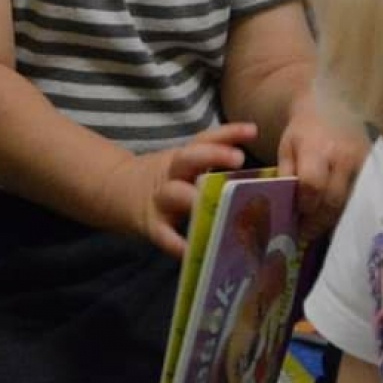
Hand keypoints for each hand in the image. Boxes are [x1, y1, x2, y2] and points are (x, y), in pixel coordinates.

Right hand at [111, 122, 257, 258]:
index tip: (253, 130)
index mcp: (183, 158)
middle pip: (189, 157)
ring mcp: (159, 199)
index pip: (205, 139)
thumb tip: (266, 179)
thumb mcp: (184, 167)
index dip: (229, 133)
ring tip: (219, 206)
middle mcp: (172, 173)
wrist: (116, 191)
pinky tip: (196, 252)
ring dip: (195, 197)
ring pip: (175, 192)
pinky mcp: (151, 225)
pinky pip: (165, 236)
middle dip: (213, 155)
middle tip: (238, 159)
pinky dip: (179, 244)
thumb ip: (213, 169)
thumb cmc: (165, 182)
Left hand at [278, 103, 368, 238]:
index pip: (313, 185)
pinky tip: (336, 217)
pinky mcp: (374, 168)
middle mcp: (344, 157)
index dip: (305, 206)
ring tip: (319, 228)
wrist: (331, 107)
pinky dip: (348, 210)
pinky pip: (361, 197)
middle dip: (318, 222)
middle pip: (333, 200)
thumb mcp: (286, 149)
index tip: (296, 221)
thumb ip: (287, 176)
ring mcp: (363, 163)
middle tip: (306, 234)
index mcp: (317, 148)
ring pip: (349, 203)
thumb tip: (287, 209)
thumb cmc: (303, 131)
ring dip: (333, 220)